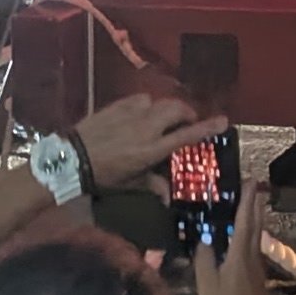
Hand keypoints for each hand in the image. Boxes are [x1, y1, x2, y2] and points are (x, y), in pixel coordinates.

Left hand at [78, 85, 225, 191]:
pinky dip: (147, 105)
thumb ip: (152, 185)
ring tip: (164, 119)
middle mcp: (147, 127)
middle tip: (188, 122)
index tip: (223, 120)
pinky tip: (141, 114)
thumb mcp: (130, 184)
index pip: (186, 136)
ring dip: (167, 109)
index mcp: (152, 150)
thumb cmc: (103, 175)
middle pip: (177, 110)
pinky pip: (141, 99)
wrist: (72, 158)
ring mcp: (132, 113)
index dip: (207, 127)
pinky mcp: (119, 104)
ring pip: (160, 102)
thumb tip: (167, 195)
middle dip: (188, 113)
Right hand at [194, 165, 272, 294]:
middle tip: (252, 183)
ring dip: (254, 214)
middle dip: (254, 202)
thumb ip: (204, 260)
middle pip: (255, 223)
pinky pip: (254, 244)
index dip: (246, 199)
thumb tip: (202, 239)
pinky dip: (252, 230)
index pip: (243, 220)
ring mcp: (256, 265)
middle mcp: (251, 255)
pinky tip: (246, 233)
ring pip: (257, 233)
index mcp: (239, 254)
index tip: (249, 180)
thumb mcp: (207, 285)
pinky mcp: (256, 275)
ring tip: (251, 200)